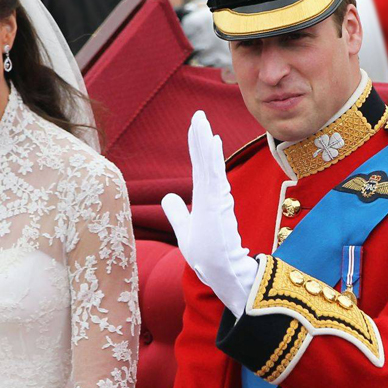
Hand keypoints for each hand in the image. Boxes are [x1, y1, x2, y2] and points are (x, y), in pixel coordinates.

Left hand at [161, 111, 257, 317]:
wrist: (220, 273)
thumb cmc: (207, 257)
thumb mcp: (185, 231)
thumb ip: (177, 214)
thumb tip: (167, 197)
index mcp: (204, 199)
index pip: (198, 167)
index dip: (197, 146)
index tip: (196, 126)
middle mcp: (211, 194)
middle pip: (204, 160)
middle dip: (200, 136)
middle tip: (198, 114)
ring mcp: (216, 198)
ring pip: (209, 163)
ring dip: (204, 141)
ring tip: (202, 120)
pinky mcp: (218, 204)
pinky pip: (214, 175)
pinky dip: (212, 157)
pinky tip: (211, 140)